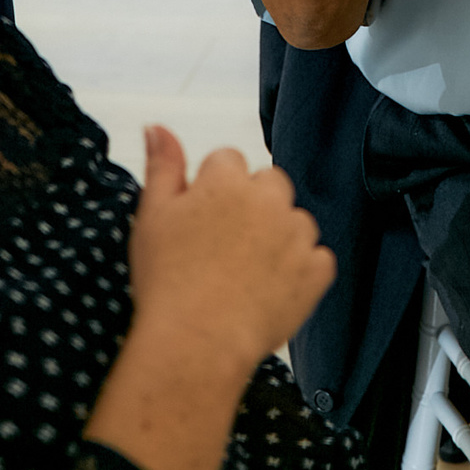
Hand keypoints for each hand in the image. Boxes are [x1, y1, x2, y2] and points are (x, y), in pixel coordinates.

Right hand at [129, 126, 332, 370]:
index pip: (228, 162)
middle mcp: (269, 198)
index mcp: (227, 180)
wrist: (197, 344)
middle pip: (268, 184)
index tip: (200, 226)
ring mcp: (297, 234)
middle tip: (223, 249)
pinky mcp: (316, 271)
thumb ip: (162, 165)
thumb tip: (158, 125)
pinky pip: (317, 258)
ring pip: (294, 220)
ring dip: (278, 237)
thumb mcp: (152, 216)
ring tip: (245, 275)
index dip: (210, 193)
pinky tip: (270, 291)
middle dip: (252, 206)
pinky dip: (301, 272)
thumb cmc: (167, 281)